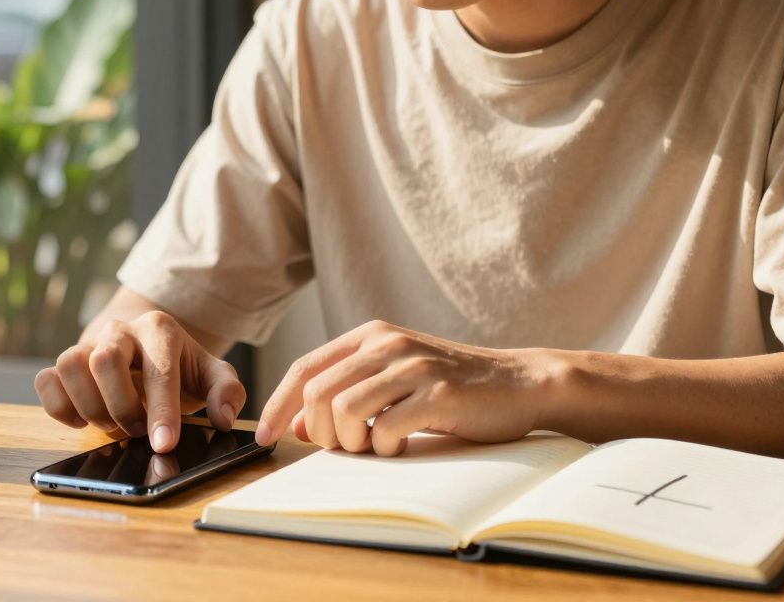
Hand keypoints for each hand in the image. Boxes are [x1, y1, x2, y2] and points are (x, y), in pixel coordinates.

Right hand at [35, 311, 246, 452]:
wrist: (146, 350)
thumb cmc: (181, 368)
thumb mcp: (213, 376)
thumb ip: (227, 392)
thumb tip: (224, 419)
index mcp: (160, 330)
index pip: (157, 370)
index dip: (161, 411)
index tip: (164, 444)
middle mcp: (120, 331)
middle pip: (104, 359)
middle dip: (121, 406)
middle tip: (136, 429)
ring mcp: (87, 345)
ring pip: (70, 365)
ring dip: (90, 406)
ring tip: (112, 424)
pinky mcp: (62, 365)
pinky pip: (46, 381)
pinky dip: (59, 406)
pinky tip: (82, 420)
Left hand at [255, 320, 563, 455]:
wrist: (519, 383)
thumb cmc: (452, 388)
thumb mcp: (394, 381)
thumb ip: (349, 394)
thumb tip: (302, 426)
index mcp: (371, 335)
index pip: (304, 368)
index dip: (278, 405)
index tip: (264, 436)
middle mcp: (387, 343)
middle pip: (316, 392)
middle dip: (320, 431)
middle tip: (345, 447)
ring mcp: (413, 366)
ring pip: (344, 409)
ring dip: (351, 442)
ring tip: (374, 446)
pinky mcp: (438, 393)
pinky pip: (385, 428)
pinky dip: (385, 448)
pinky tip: (402, 446)